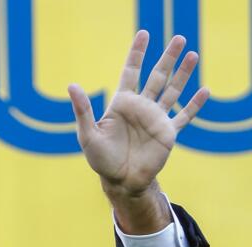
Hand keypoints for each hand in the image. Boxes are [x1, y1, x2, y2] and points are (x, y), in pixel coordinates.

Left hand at [67, 31, 208, 232]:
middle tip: (179, 38)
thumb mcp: (88, 134)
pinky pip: (184, 116)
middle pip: (157, 76)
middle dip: (168, 57)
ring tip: (193, 54)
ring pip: (173, 91)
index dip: (137, 54)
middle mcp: (140, 107)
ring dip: (183, 74)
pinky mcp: (167, 133)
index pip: (131, 72)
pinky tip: (205, 91)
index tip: (143, 34)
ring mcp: (155, 119)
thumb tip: (72, 85)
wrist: (120, 180)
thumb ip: (83, 110)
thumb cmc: (101, 159)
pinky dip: (195, 105)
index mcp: (121, 104)